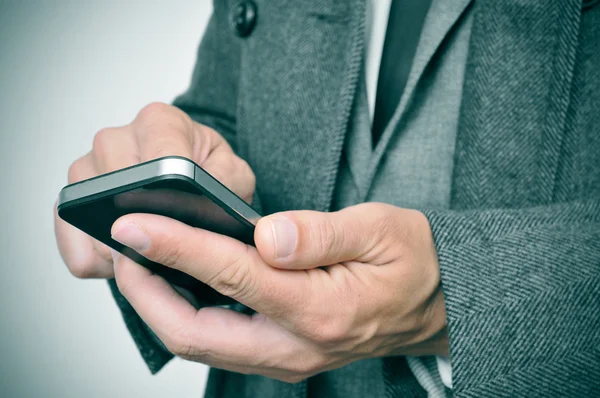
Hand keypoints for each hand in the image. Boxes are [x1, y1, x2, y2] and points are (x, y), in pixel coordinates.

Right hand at [55, 102, 254, 278]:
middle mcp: (116, 140)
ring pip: (88, 223)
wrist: (189, 179)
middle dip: (142, 229)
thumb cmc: (209, 175)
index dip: (166, 200)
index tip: (179, 224)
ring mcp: (87, 170)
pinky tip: (130, 259)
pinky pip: (78, 249)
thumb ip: (223, 186)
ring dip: (120, 249)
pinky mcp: (70, 204)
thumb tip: (197, 204)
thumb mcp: (233, 177)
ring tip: (152, 252)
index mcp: (160, 123)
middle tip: (168, 246)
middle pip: (113, 193)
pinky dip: (103, 264)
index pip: (157, 161)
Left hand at [111, 202, 447, 382]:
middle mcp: (298, 346)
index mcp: (324, 310)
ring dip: (159, 307)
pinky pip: (218, 344)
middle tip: (121, 248)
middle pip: (197, 332)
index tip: (134, 222)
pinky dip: (185, 315)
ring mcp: (288, 358)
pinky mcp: (282, 356)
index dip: (177, 246)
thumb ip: (322, 233)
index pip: (233, 274)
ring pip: (200, 344)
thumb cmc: (412, 260)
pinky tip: (174, 284)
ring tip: (137, 262)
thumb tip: (267, 235)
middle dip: (146, 292)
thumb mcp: (380, 229)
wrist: (437, 303)